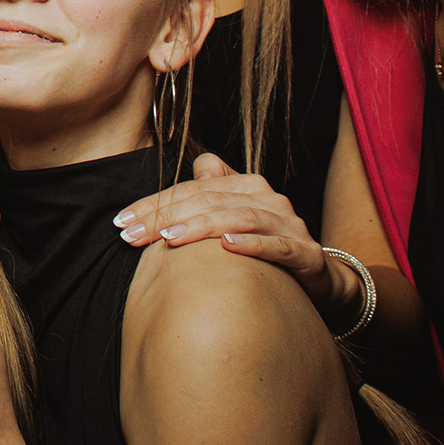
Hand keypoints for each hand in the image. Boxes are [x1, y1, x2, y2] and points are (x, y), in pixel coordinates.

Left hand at [111, 153, 350, 310]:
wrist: (322, 280)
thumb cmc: (265, 247)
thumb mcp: (234, 217)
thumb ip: (213, 191)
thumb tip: (198, 164)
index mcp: (245, 186)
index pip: (191, 189)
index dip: (155, 204)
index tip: (121, 221)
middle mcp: (268, 199)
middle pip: (208, 201)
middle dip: (165, 217)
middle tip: (131, 235)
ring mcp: (289, 225)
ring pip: (239, 218)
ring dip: (201, 227)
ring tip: (168, 239)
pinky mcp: (306, 254)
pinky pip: (277, 246)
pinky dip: (252, 245)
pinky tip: (227, 248)